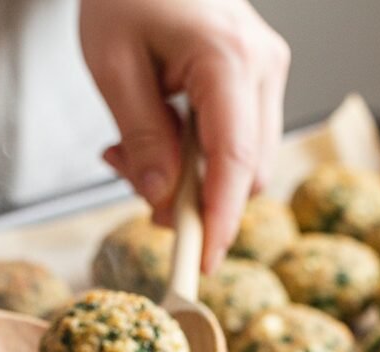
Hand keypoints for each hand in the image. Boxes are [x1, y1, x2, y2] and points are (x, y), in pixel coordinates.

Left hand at [80, 0, 289, 271]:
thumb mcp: (113, 65)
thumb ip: (142, 136)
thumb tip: (161, 200)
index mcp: (228, 59)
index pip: (235, 162)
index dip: (220, 221)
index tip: (202, 264)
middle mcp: (262, 65)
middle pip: (247, 172)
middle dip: (194, 201)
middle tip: (131, 183)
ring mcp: (265, 70)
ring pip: (243, 163)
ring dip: (190, 180)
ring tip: (131, 152)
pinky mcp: (256, 78)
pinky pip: (236, 141)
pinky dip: (197, 158)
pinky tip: (157, 138)